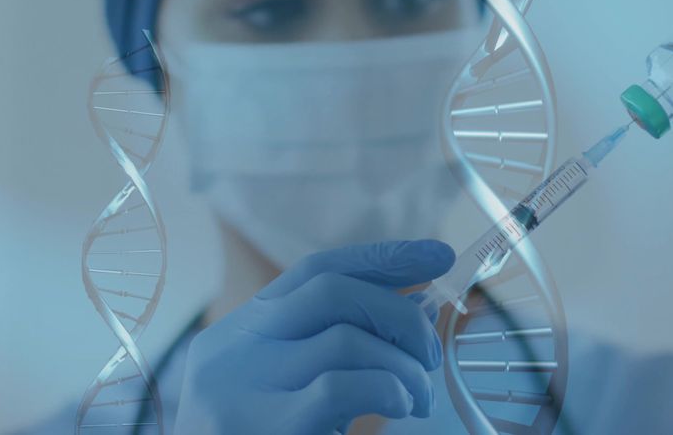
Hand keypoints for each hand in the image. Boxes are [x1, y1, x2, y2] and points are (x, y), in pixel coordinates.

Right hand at [173, 240, 454, 433]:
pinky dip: (388, 388)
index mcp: (242, 330)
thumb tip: (419, 304)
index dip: (383, 257)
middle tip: (429, 355)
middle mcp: (234, 347)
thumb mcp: (299, 386)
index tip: (438, 254)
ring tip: (418, 401)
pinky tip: (399, 407)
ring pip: (347, 339)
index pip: (317, 269)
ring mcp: (244, 387)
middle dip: (398, 313)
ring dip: (403, 366)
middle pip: (332, 290)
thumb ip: (349, 342)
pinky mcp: (264, 427)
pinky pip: (342, 386)